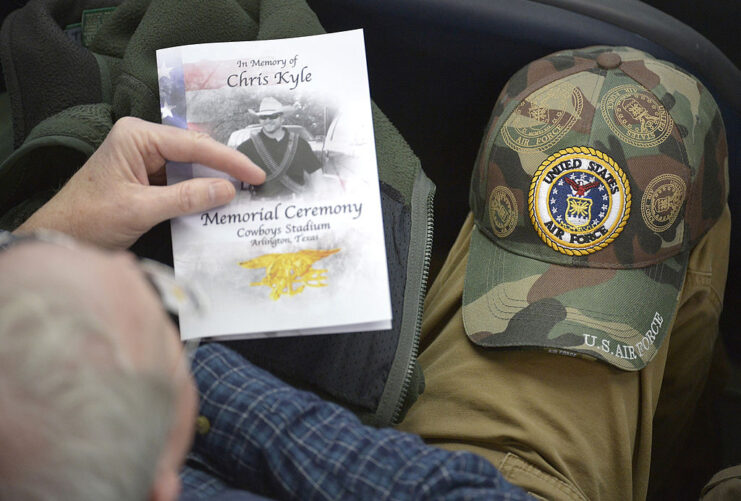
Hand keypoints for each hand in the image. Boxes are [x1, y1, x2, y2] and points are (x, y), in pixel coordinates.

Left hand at [15, 117, 264, 249]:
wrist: (59, 239)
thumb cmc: (89, 220)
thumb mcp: (141, 209)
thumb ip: (186, 198)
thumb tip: (227, 190)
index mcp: (137, 136)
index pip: (193, 145)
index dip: (228, 160)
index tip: (255, 173)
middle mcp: (142, 141)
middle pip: (195, 150)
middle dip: (225, 166)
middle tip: (257, 180)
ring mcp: (145, 160)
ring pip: (191, 166)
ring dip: (214, 180)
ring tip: (246, 190)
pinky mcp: (148, 179)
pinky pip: (182, 181)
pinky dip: (200, 192)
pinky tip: (220, 200)